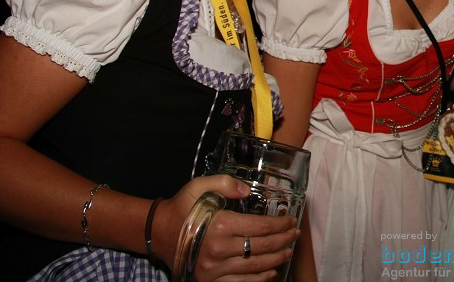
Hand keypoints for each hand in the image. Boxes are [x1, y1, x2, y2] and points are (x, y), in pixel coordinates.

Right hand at [156, 174, 299, 280]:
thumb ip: (224, 183)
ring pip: (255, 267)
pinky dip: (259, 278)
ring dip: (277, 259)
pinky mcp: (210, 280)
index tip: (291, 220)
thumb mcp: (198, 187)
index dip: (280, 224)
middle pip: (262, 247)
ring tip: (288, 251)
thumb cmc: (181, 208)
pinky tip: (271, 271)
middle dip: (283, 240)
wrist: (158, 233)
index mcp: (219, 225)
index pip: (260, 227)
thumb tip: (246, 190)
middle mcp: (217, 249)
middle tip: (295, 234)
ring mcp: (213, 269)